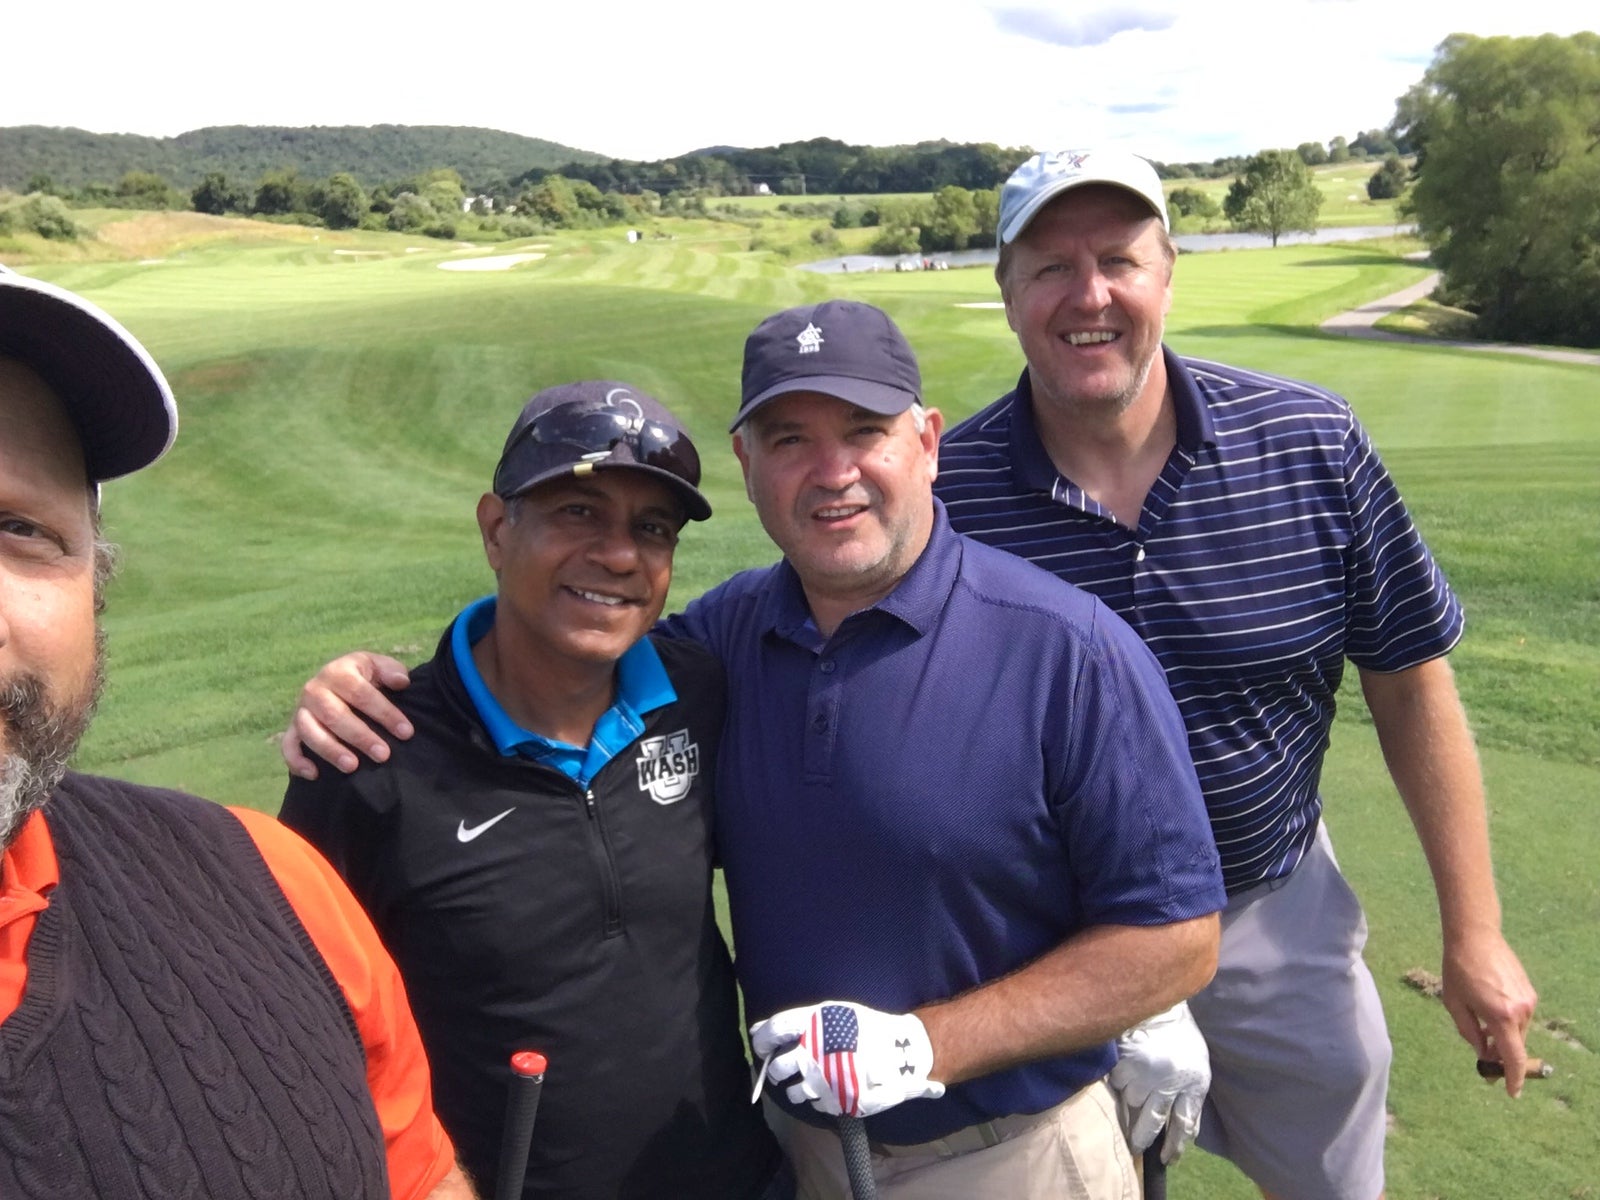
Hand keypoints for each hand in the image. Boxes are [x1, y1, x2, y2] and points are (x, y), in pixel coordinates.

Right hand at [282, 652, 414, 779]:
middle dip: (361, 736)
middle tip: (383, 755)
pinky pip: (288, 746)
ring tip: (352, 767)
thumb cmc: (363, 677)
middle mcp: (314, 690)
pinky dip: (297, 761)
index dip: (385, 713)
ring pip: (310, 731)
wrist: (336, 681)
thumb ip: (391, 670)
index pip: (361, 693)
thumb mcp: (378, 666)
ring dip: (330, 750)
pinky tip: (314, 775)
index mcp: (338, 671)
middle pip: (335, 715)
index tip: (406, 732)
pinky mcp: (292, 728)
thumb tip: (401, 681)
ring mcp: (301, 710)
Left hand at [750, 1001, 944, 1117]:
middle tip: (783, 1069)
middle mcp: (816, 1052)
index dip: (761, 1040)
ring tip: (809, 1082)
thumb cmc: (865, 1027)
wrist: (903, 1050)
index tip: (762, 1046)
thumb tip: (757, 1029)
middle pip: (779, 1067)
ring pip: (794, 1093)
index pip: (773, 1031)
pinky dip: (818, 1100)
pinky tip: (830, 1090)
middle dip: (777, 1071)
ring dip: (796, 1089)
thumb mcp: (832, 1013)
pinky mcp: (838, 1101)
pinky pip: (815, 1106)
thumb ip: (795, 1022)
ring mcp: (826, 1080)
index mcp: (814, 1024)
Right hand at [1109, 1001, 1208, 1163]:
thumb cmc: (1183, 1038)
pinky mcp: (1127, 1062)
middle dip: (1142, 1138)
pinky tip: (1121, 1077)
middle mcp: (1169, 1084)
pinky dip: (1117, 1084)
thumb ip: (1191, 1099)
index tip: (1165, 1159)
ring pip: (1131, 1102)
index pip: (1184, 1124)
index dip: (1174, 1146)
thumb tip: (1185, 1132)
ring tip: (1128, 1098)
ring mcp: (1146, 1073)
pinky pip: (1117, 1083)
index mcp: (1192, 1085)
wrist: (1164, 1006)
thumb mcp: (1199, 1069)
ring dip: (1128, 1103)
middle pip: (1152, 1122)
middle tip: (1135, 1146)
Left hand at [1441, 931, 1537, 1096]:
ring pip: (1518, 1031)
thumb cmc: (1458, 970)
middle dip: (1501, 1055)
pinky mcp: (1529, 991)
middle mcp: (1521, 1011)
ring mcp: (1528, 1000)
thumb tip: (1483, 1053)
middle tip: (1485, 1059)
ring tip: (1480, 1026)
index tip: (1511, 1092)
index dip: (1513, 1078)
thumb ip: (1470, 1033)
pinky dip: (1508, 1021)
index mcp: (1501, 1017)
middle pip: (1515, 1045)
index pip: (1513, 1057)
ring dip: (1503, 1035)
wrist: (1475, 937)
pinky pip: (1520, 1016)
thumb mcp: (1455, 1004)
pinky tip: (1489, 1010)